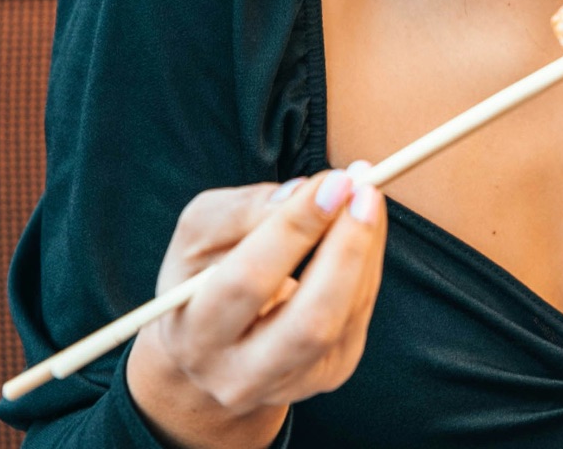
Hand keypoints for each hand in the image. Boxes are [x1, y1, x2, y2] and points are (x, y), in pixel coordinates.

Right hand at [126, 168, 386, 448]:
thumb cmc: (203, 277)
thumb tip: (301, 193)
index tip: (334, 181)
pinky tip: (365, 228)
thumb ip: (240, 211)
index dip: (295, 228)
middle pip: (310, 321)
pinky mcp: (329, 375)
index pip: (249, 281)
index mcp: (194, 335)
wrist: (213, 351)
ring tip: (367, 197)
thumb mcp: (198, 236)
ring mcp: (291, 383)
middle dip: (346, 248)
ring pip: (344, 317)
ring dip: (365, 250)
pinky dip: (368, 265)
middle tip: (365, 191)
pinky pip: (360, 315)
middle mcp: (240, 374)